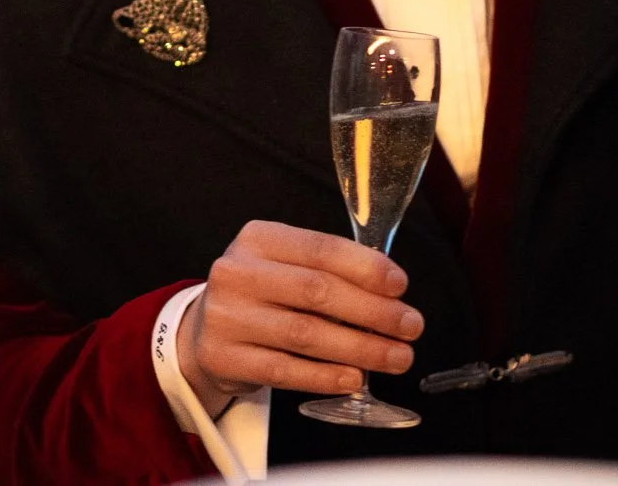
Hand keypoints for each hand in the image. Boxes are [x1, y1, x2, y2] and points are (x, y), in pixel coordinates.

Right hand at [177, 220, 422, 409]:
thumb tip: (391, 292)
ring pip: (305, 333)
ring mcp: (227, 316)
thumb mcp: (285, 265)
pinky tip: (355, 378)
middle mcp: (237, 272)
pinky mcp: (223, 356)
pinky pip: (285, 370)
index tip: (401, 286)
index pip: (320, 249)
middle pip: (316, 291)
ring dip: (360, 347)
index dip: (366, 267)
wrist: (206, 331)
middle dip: (373, 311)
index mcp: (259, 239)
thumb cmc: (263, 295)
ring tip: (397, 357)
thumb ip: (328, 270)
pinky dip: (326, 376)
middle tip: (411, 327)